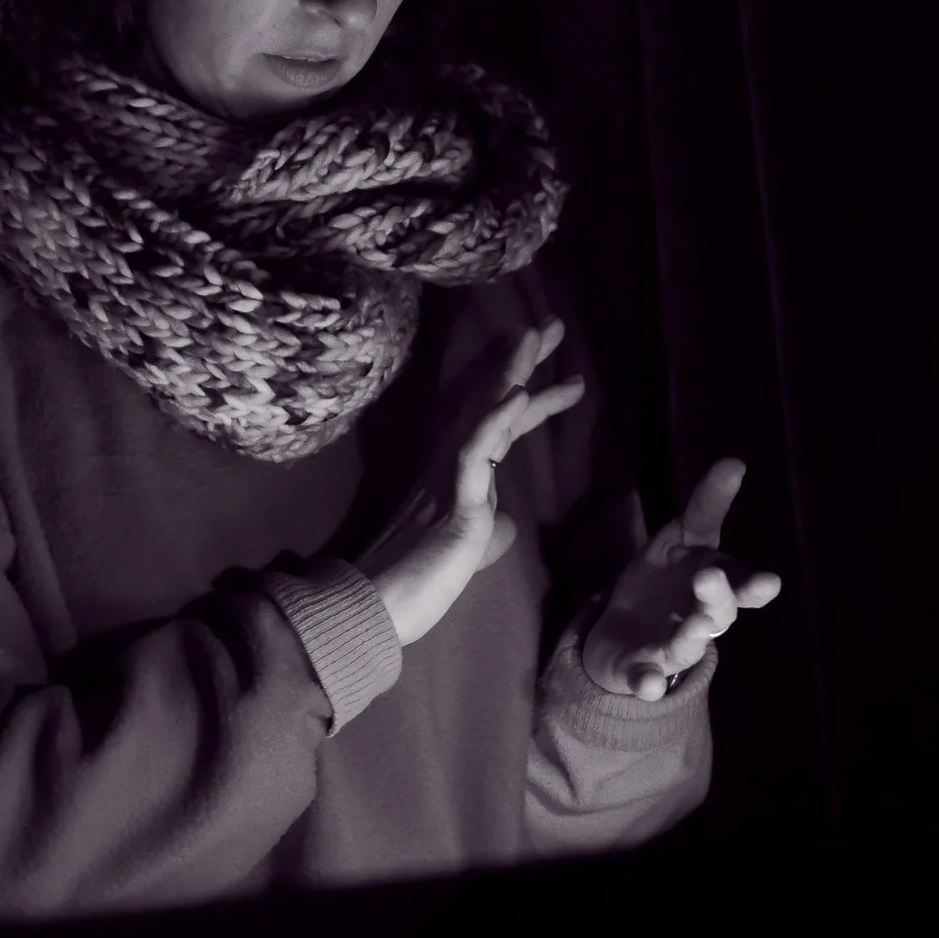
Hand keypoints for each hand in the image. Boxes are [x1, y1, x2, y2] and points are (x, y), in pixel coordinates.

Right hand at [357, 317, 586, 646]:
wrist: (379, 612)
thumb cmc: (417, 587)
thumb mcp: (467, 555)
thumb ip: (488, 532)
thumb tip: (511, 523)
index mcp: (458, 480)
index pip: (496, 427)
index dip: (524, 394)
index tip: (559, 369)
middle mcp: (453, 468)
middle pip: (493, 404)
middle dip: (524, 364)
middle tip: (551, 324)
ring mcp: (452, 480)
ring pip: (486, 413)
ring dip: (513, 372)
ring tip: (539, 334)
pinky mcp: (454, 501)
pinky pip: (476, 451)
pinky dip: (497, 419)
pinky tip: (518, 392)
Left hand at [581, 458, 781, 700]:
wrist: (622, 634)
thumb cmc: (664, 581)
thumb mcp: (681, 537)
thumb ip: (707, 505)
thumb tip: (735, 461)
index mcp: (716, 584)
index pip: (738, 579)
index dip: (753, 582)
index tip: (769, 581)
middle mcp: (701, 617)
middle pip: (719, 612)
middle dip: (718, 598)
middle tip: (709, 578)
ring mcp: (673, 645)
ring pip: (688, 646)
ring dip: (691, 638)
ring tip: (693, 627)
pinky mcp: (642, 667)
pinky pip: (646, 677)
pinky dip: (648, 683)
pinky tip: (648, 685)